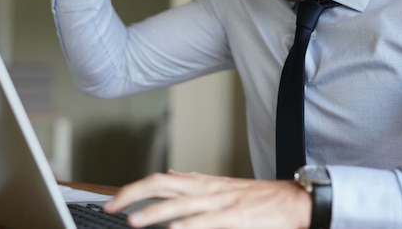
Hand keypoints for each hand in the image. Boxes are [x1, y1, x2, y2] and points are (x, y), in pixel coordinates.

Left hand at [103, 170, 311, 228]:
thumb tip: (171, 176)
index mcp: (202, 183)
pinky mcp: (236, 218)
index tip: (113, 200)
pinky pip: (209, 222)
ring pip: (182, 204)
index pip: (160, 181)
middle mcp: (207, 190)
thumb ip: (194, 182)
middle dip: (134, 195)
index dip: (134, 188)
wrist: (291, 200)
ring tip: (133, 221)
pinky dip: (190, 226)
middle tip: (110, 207)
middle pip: (163, 187)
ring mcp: (221, 204)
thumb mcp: (221, 185)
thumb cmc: (257, 197)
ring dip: (155, 213)